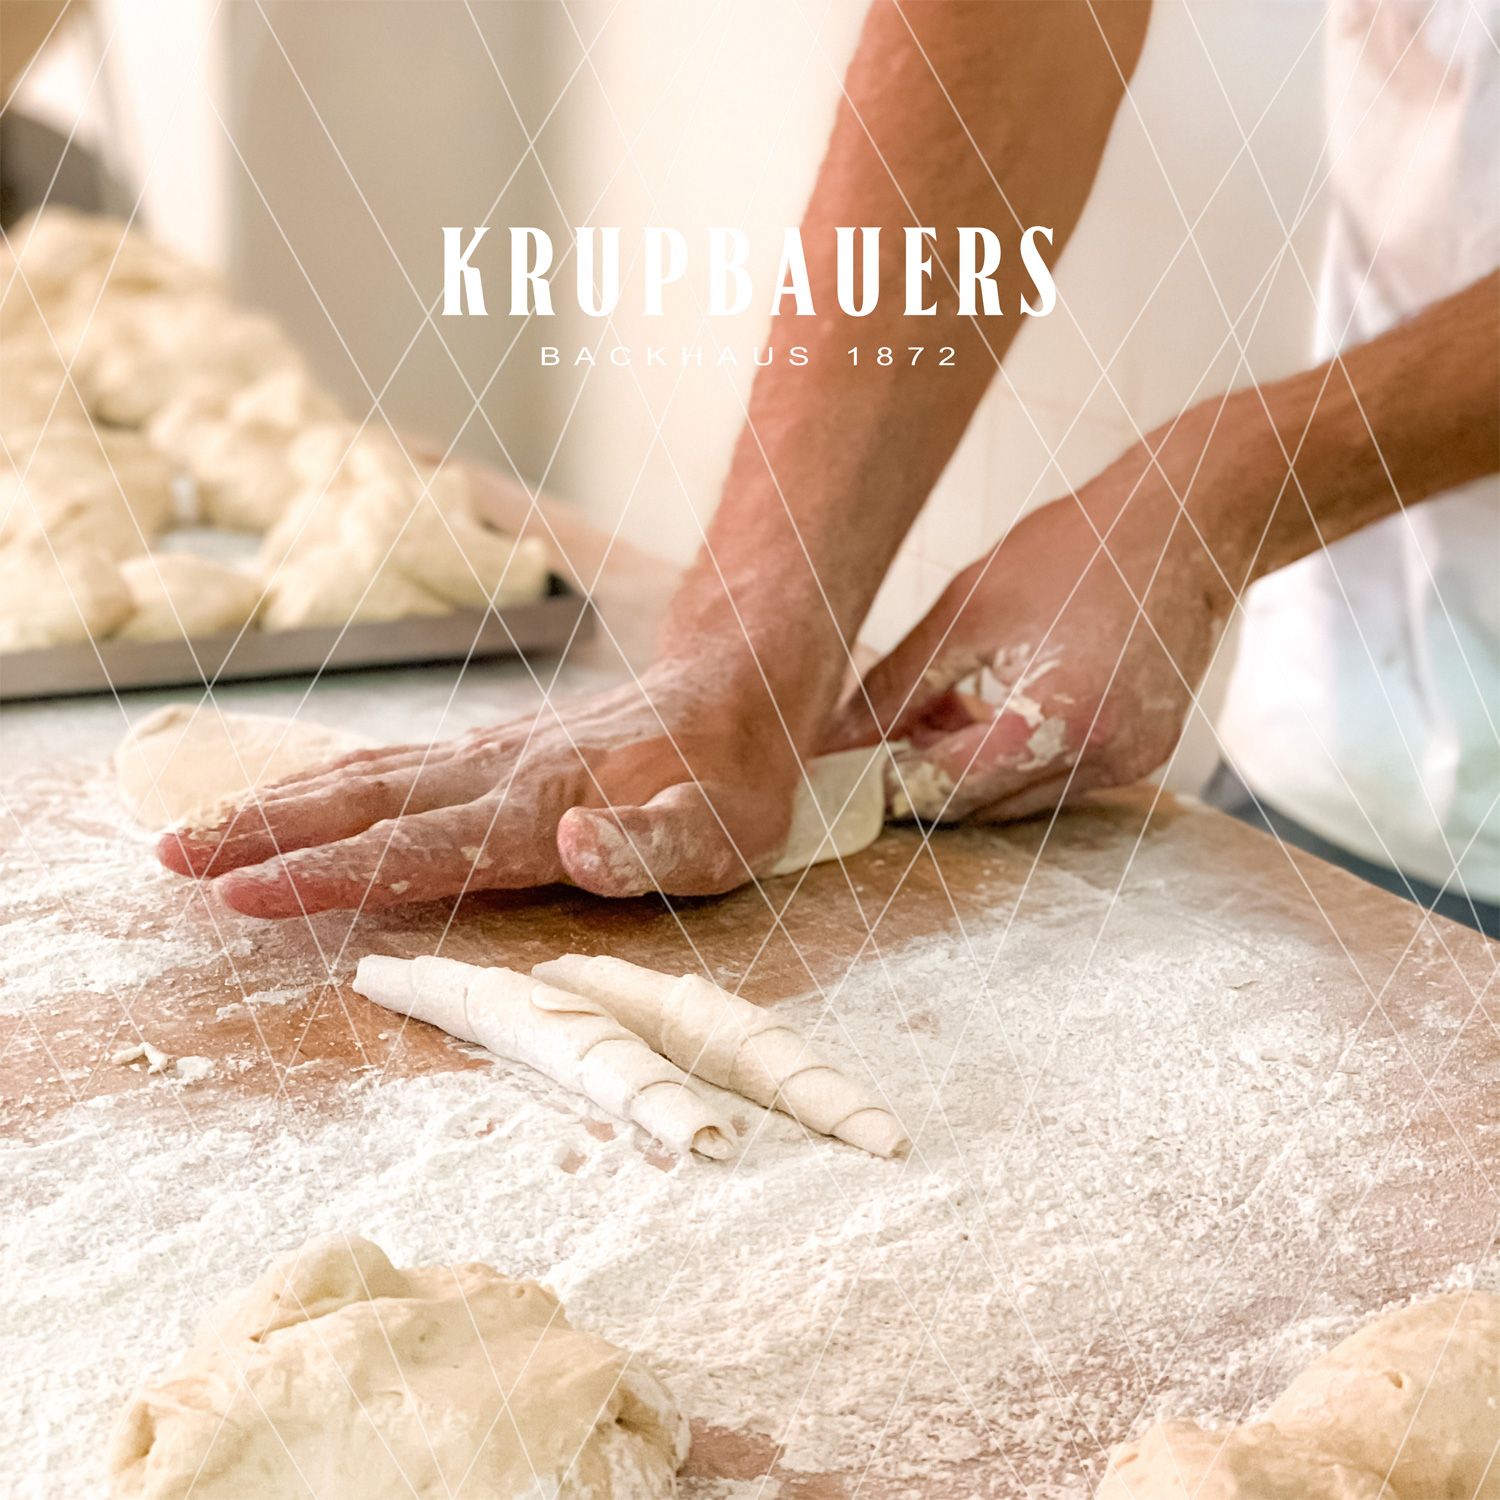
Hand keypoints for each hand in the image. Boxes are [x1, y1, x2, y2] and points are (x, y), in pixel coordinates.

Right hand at [159, 665, 805, 917]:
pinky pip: (390, 766)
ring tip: (192, 833)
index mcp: (544, 806)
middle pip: (364, 804)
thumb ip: (650, 844)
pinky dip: (322, 783)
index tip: (248, 893)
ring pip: (363, 778)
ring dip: (275, 805)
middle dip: (264, 833)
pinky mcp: (490, 753)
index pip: (421, 846)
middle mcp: (499, 775)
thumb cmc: (732, 781)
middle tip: (172, 859)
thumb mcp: (722, 832)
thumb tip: (574, 840)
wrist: (736, 689)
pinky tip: (284, 799)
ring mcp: (488, 757)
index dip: (332, 872)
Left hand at [826, 465, 1230, 821]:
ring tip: (944, 707)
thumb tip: (837, 737)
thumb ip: (899, 685)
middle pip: (982, 807)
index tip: (849, 769)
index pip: (948, 787)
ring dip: (970, 772)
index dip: (890, 783)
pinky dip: (1014, 761)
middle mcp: (1102, 757)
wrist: (1187, 525)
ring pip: (1017, 802)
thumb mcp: (969, 609)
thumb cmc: (1079, 550)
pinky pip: (1056, 783)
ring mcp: (1130, 764)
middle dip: (928, 777)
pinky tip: (992, 709)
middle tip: (892, 728)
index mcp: (1058, 720)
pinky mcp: (1143, 758)